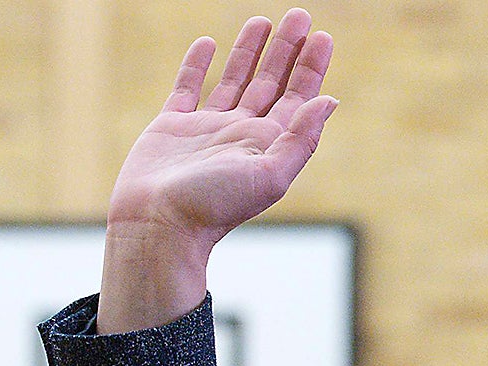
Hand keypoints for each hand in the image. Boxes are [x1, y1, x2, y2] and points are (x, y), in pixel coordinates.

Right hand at [100, 12, 336, 333]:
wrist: (159, 223)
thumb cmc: (215, 206)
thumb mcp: (270, 175)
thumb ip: (301, 140)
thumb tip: (329, 103)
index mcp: (269, 145)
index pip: (298, 98)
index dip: (311, 67)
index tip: (321, 36)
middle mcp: (243, 134)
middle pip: (272, 82)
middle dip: (287, 50)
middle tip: (300, 16)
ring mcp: (208, 129)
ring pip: (235, 80)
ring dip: (250, 51)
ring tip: (263, 20)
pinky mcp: (173, 126)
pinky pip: (188, 87)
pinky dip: (198, 64)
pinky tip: (209, 43)